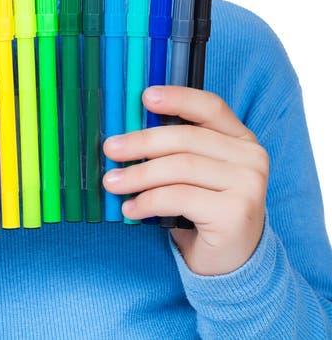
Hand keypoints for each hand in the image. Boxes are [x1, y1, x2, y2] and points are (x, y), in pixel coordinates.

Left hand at [103, 86, 268, 275]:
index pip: (211, 107)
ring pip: (179, 168)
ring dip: (138, 175)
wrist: (231, 264)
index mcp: (242, 139)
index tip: (144, 97)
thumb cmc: (205, 210)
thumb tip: (128, 129)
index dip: (178, 98)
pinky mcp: (234, 213)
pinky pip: (179, 197)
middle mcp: (251, 158)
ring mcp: (248, 185)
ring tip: (112, 183)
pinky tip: (131, 209)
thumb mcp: (196, 173)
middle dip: (142, 143)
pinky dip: (148, 201)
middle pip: (187, 139)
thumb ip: (177, 147)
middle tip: (111, 149)